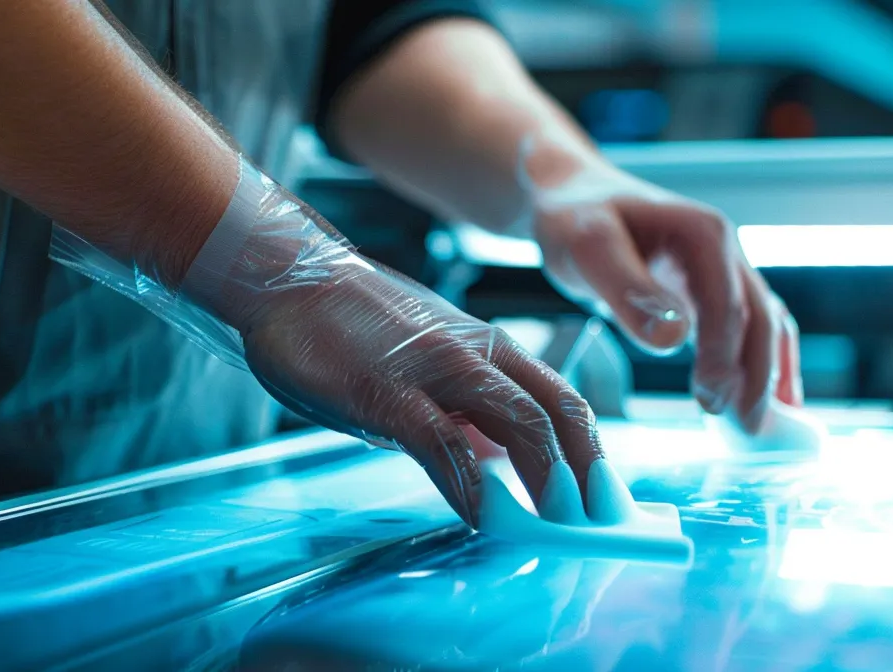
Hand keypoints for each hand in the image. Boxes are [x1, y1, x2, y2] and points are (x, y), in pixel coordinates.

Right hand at [237, 259, 604, 525]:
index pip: (561, 400)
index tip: (607, 497)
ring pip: (517, 423)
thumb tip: (493, 458)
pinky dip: (468, 485)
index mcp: (487, 347)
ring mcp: (434, 371)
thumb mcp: (424, 361)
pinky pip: (442, 443)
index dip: (593, 451)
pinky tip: (479, 516)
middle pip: (555, 414)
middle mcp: (474, 354)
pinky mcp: (388, 393)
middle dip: (585, 474)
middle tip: (598, 523)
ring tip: (560, 524)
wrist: (285, 277)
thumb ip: (461, 406)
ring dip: (546, 479)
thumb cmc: (346, 323)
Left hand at [518, 137, 802, 431]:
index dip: (724, 357)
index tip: (712, 403)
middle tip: (744, 430)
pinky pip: (753, 330)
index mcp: (704, 234)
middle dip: (756, 377)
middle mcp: (726, 250)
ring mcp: (725, 270)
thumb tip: (674, 338)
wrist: (571, 196)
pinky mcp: (714, 291)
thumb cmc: (575, 218)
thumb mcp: (589, 247)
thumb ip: (628, 290)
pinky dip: (764, 366)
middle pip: (760, 319)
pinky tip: (771, 407)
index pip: (727, 305)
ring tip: (753, 429)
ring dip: (767, 377)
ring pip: (765, 327)